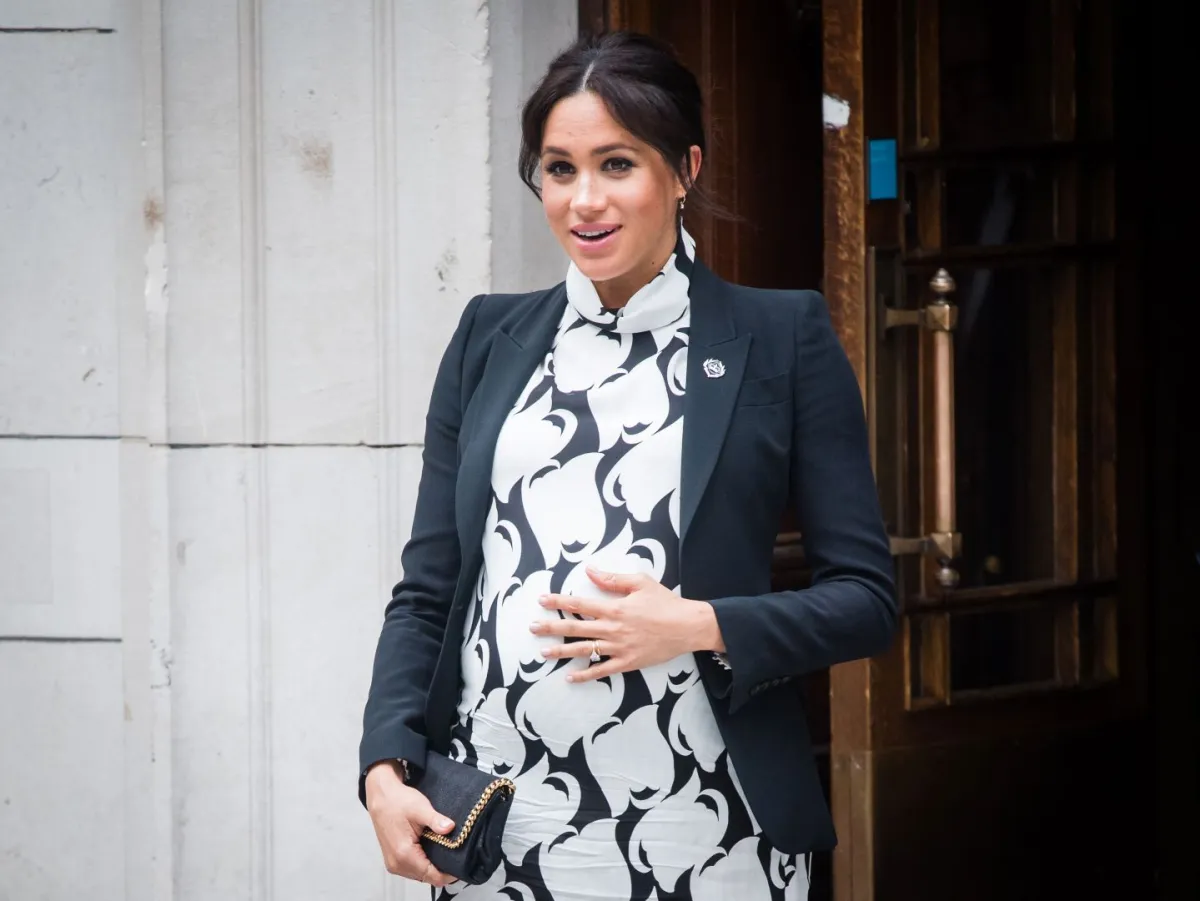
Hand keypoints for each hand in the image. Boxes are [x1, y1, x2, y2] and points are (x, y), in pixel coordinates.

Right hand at [364, 761, 457, 886]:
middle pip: (427, 878)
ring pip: (420, 875)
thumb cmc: (398, 801)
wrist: (382, 797)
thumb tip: (450, 828)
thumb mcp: (420, 808)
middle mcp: (396, 863)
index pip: (432, 876)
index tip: (460, 865)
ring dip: (432, 867)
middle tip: (454, 854)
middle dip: (441, 869)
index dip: (449, 874)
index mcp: (404, 854)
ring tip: (443, 850)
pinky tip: (429, 850)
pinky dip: (423, 863)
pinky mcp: (393, 860)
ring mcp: (393, 863)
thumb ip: (436, 820)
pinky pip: (413, 869)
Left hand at [531, 567, 723, 682]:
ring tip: (543, 652)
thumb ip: (612, 579)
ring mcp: (618, 648)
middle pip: (575, 628)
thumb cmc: (665, 603)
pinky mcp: (627, 662)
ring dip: (561, 651)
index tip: (542, 600)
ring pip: (584, 650)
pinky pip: (602, 670)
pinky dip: (585, 674)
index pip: (579, 604)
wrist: (688, 627)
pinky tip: (570, 677)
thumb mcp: (640, 583)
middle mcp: (612, 629)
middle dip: (551, 627)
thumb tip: (590, 571)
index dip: (559, 602)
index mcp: (614, 608)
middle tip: (532, 627)